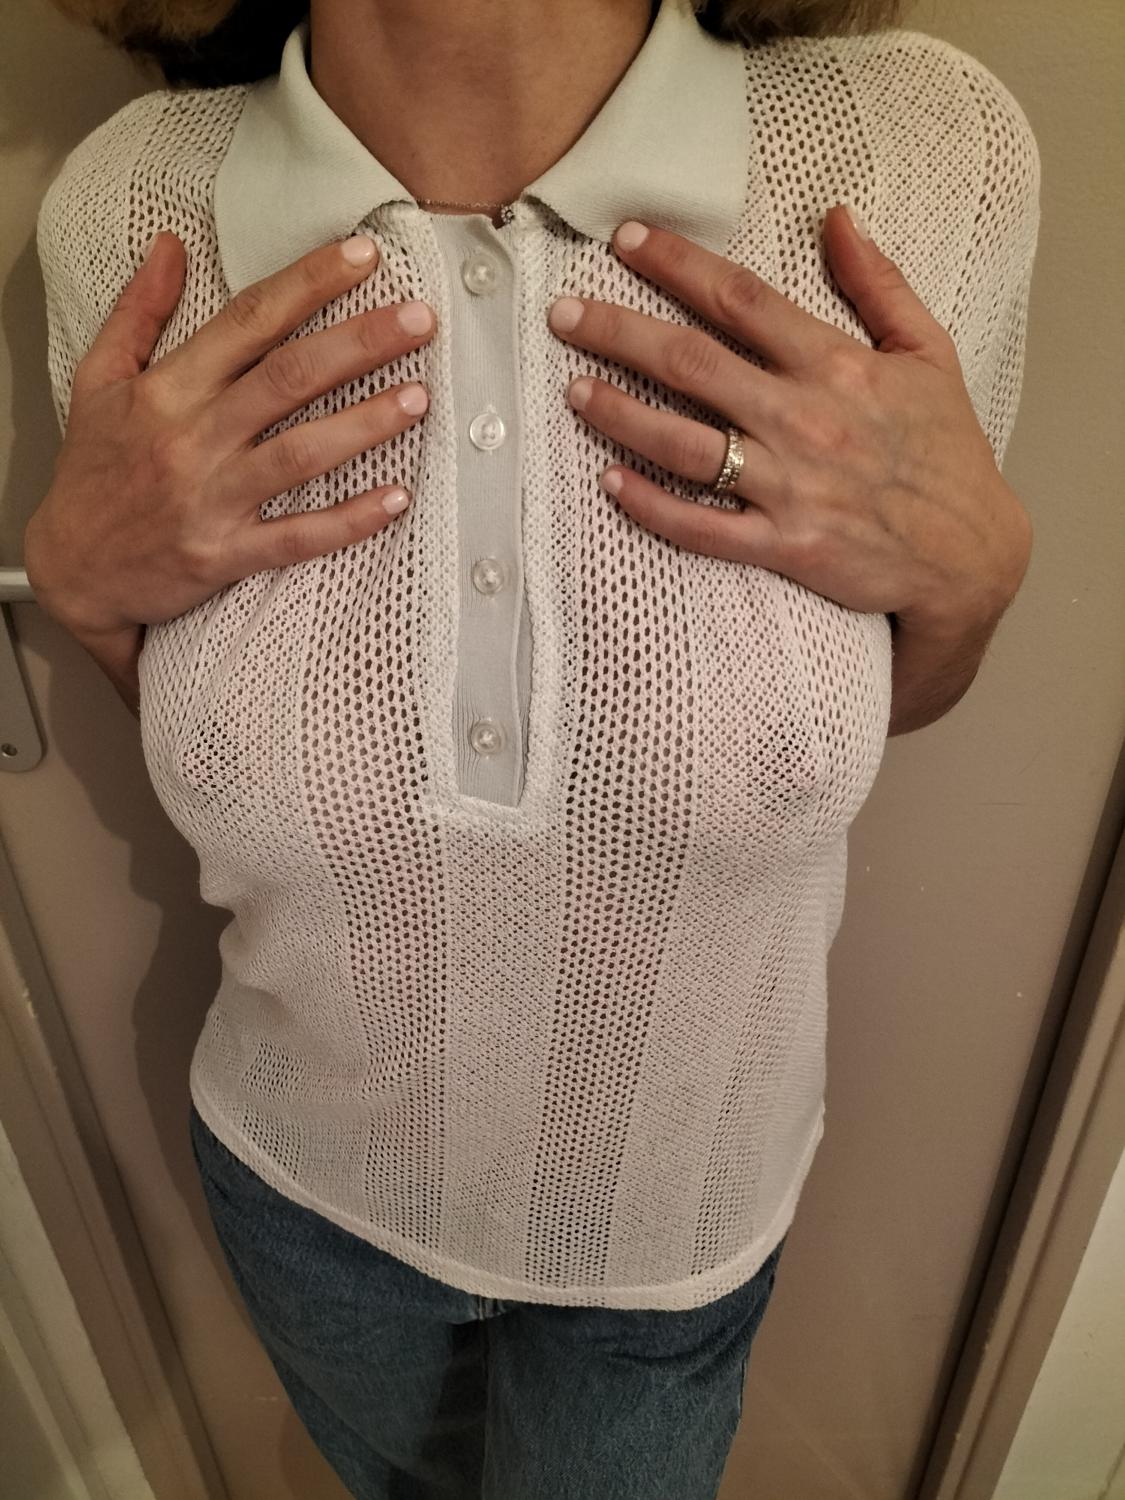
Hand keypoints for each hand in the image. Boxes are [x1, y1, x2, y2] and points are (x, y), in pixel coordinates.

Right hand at [25, 231, 436, 642]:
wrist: (71, 570)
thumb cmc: (91, 474)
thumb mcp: (98, 381)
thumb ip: (138, 311)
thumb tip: (170, 245)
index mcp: (168, 389)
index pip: (248, 320)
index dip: (309, 283)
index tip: (363, 256)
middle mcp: (192, 438)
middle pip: (287, 378)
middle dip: (359, 343)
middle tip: (419, 320)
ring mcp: (210, 499)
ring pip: (299, 454)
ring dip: (364, 424)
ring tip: (419, 397)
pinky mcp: (224, 555)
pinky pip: (296, 538)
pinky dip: (348, 521)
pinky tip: (396, 498)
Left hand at [546, 208, 1032, 637]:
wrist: (972, 554)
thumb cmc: (949, 451)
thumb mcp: (930, 352)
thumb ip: (879, 282)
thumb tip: (837, 217)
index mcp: (837, 363)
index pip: (740, 298)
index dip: (677, 264)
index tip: (626, 239)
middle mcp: (805, 418)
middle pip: (692, 362)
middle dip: (620, 331)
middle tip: (564, 314)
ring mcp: (792, 486)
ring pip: (686, 443)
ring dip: (620, 413)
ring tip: (572, 390)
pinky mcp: (786, 546)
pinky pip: (703, 527)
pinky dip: (653, 506)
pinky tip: (610, 482)